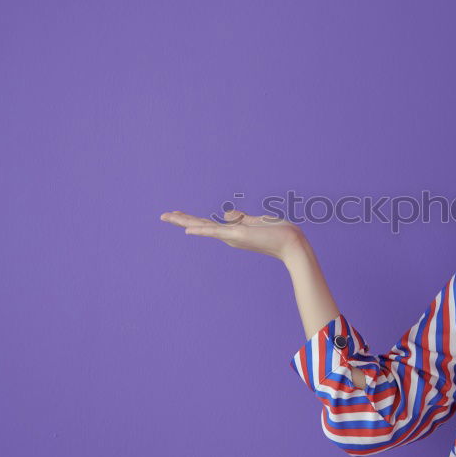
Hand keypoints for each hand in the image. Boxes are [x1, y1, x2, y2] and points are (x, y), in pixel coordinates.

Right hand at [159, 209, 305, 262]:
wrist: (292, 244)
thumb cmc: (278, 233)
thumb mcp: (256, 221)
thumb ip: (241, 217)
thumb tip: (227, 212)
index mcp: (232, 232)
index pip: (208, 224)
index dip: (192, 219)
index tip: (177, 214)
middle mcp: (229, 236)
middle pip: (200, 225)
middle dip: (181, 220)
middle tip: (162, 215)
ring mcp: (232, 237)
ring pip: (203, 227)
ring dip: (185, 221)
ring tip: (167, 216)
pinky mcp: (238, 235)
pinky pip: (216, 232)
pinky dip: (202, 230)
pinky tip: (187, 230)